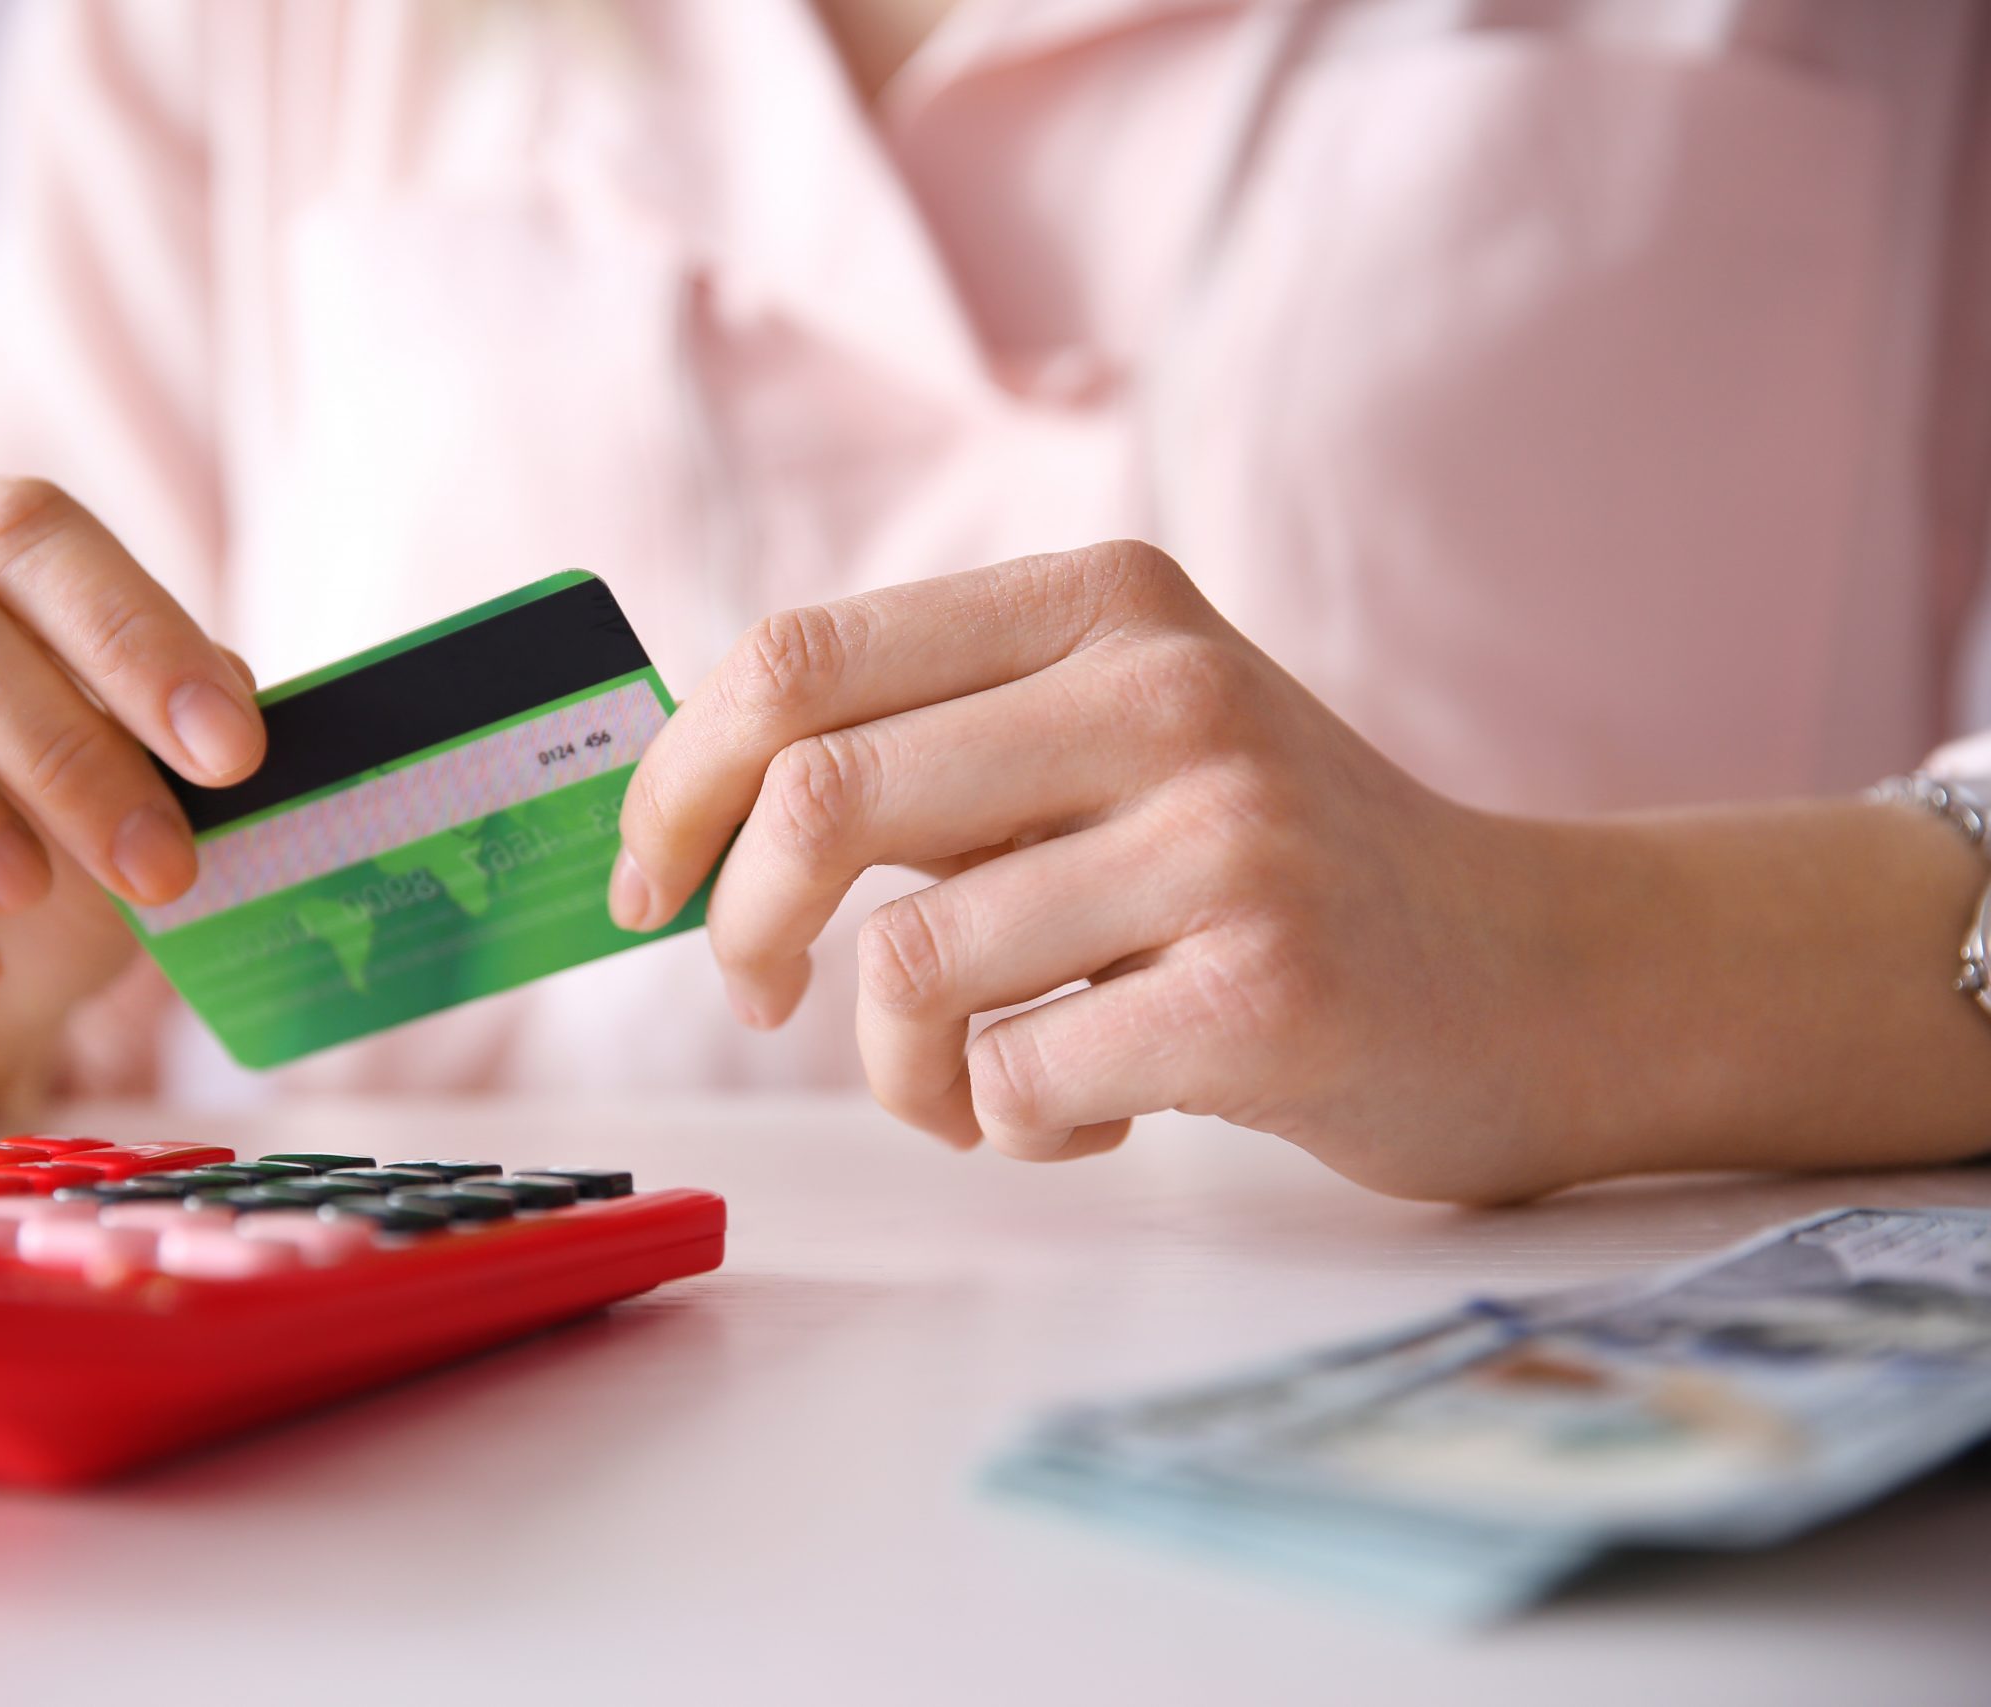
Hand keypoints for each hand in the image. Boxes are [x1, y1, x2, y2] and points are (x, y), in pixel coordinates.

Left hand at [612, 540, 1605, 1201]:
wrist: (1532, 975)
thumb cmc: (1266, 876)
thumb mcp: (1113, 744)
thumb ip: (934, 748)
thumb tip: (689, 818)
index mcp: (1100, 605)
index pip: (798, 657)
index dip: (677, 782)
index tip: (649, 884)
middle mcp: (1162, 690)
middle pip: (820, 795)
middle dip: (743, 930)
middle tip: (763, 996)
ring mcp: (1226, 836)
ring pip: (905, 965)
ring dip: (900, 1071)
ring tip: (979, 1084)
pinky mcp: (1266, 989)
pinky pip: (1013, 1083)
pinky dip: (1010, 1130)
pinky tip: (1096, 1116)